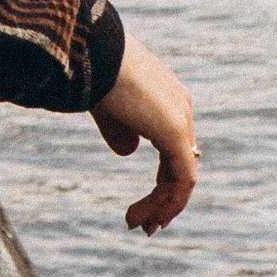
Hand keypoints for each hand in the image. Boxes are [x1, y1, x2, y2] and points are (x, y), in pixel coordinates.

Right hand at [94, 32, 197, 232]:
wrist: (94, 50)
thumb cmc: (94, 70)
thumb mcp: (106, 105)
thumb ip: (118, 129)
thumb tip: (128, 152)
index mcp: (167, 98)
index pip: (173, 147)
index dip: (161, 179)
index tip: (141, 204)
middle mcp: (181, 107)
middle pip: (180, 165)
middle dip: (163, 198)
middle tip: (143, 225)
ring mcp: (181, 120)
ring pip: (181, 177)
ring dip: (161, 206)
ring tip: (138, 226)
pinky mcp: (176, 134)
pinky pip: (181, 180)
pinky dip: (166, 203)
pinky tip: (147, 217)